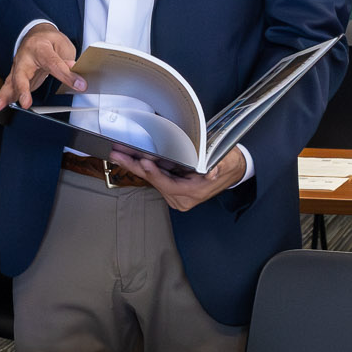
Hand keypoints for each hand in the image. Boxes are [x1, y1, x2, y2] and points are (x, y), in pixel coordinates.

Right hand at [0, 25, 83, 111]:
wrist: (36, 36)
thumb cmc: (49, 41)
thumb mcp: (63, 46)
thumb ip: (67, 60)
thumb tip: (74, 71)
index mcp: (40, 48)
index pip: (53, 63)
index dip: (66, 75)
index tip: (79, 84)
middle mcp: (25, 58)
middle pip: (21, 74)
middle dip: (22, 90)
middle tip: (25, 103)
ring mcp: (18, 68)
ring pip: (9, 84)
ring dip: (4, 97)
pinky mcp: (15, 78)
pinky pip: (8, 89)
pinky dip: (2, 99)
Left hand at [113, 146, 246, 211]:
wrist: (233, 171)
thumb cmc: (228, 165)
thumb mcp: (226, 162)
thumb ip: (217, 167)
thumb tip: (210, 171)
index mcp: (193, 193)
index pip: (169, 185)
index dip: (155, 174)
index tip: (144, 162)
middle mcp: (181, 198)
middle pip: (154, 182)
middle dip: (135, 167)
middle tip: (118, 155)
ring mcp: (175, 194)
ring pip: (151, 179)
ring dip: (134, 166)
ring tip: (119, 153)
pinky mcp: (171, 187)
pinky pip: (154, 177)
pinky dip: (142, 167)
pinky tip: (129, 157)